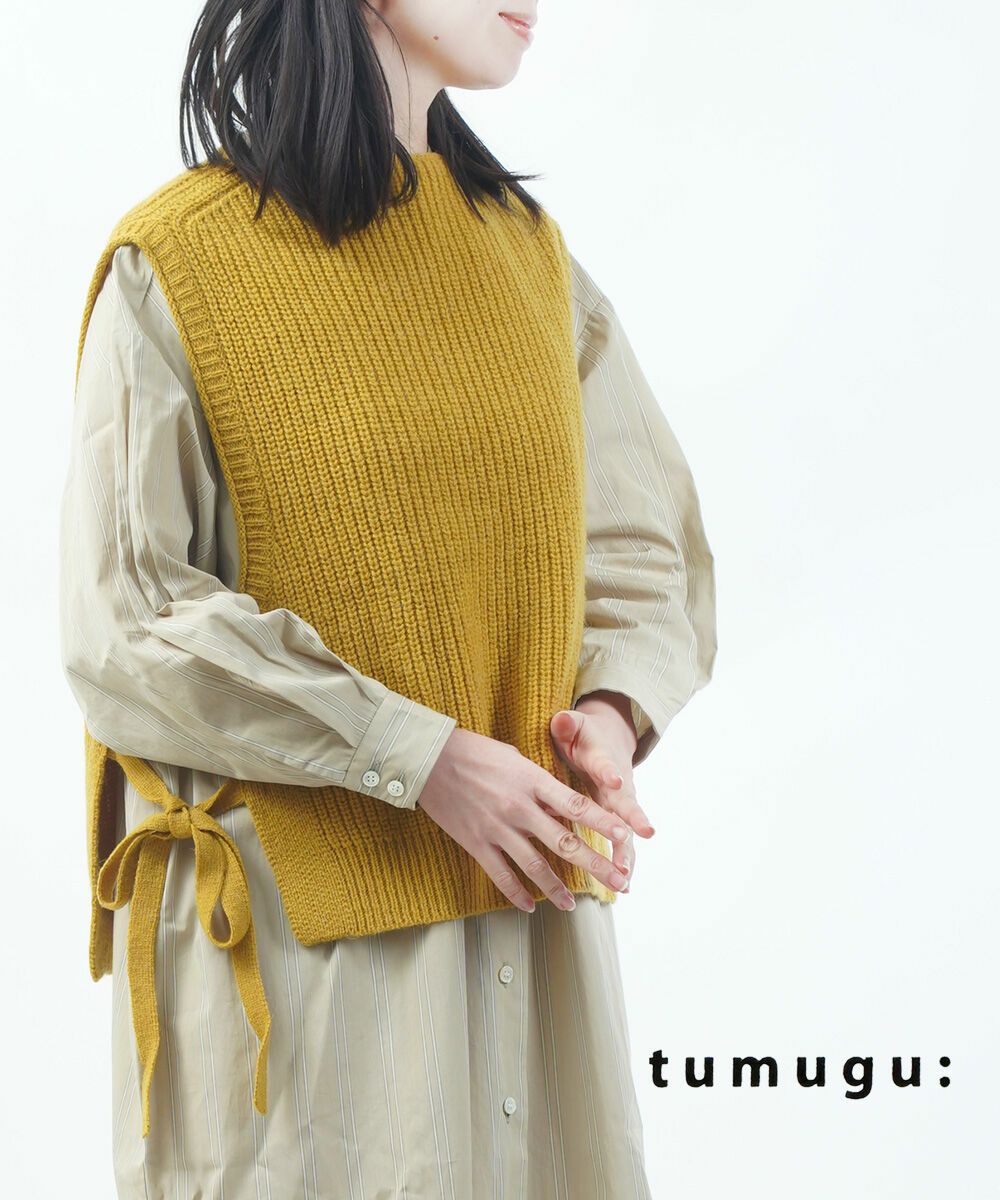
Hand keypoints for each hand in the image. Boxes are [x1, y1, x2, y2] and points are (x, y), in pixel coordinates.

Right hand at [417, 727, 631, 912]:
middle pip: (564, 841)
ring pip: (535, 866)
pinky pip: (500, 875)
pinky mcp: (476, 843)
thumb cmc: (475, 751)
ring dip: (557, 888)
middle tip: (619, 880)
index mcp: (532, 780)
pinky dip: (516, 894)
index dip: (602, 822)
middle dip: (595, 864)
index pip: (576, 805)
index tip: (624, 835)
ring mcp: (497, 828)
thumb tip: (561, 805)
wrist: (430, 758)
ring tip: (573, 905)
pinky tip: (530, 907)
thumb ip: (539, 782)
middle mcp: (519, 807)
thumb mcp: (515, 757)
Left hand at [550, 691, 655, 888]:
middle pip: (627, 802)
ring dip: (628, 852)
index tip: (614, 780)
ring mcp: (622, 805)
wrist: (609, 742)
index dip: (610, 772)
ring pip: (628, 831)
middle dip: (634, 818)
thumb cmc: (584, 736)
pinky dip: (625, 863)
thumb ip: (567, 724)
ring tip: (626, 874)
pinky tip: (625, 887)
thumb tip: (561, 720)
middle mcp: (618, 784)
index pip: (606, 764)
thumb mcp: (573, 726)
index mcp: (602, 759)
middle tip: (644, 831)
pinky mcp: (620, 820)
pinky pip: (624, 845)